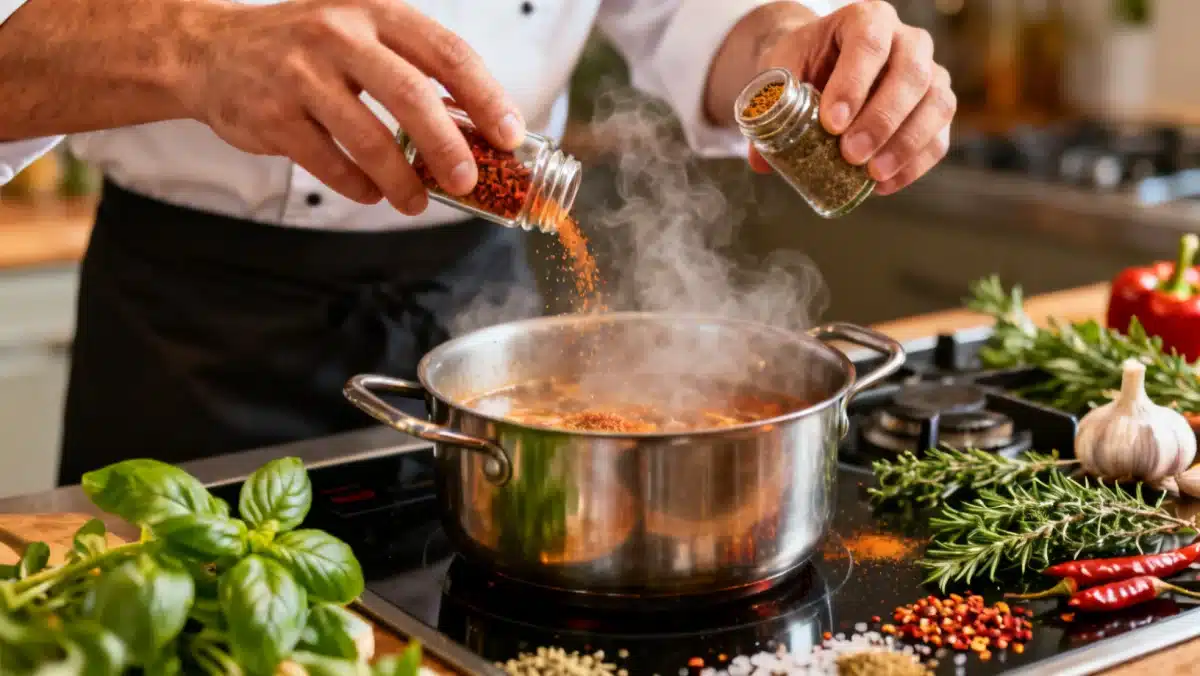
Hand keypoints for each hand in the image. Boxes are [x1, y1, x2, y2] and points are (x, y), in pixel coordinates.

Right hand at [181, 0, 525, 213]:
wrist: (212, 50)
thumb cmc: (308, 50)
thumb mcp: (362, 36)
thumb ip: (414, 71)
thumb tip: (478, 131)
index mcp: (378, 12)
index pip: (447, 53)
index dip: (486, 97)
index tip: (510, 135)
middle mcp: (340, 35)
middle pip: (411, 96)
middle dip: (447, 146)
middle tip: (468, 180)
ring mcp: (302, 74)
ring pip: (368, 138)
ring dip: (402, 180)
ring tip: (416, 203)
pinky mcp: (273, 114)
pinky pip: (328, 162)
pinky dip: (356, 185)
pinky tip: (370, 193)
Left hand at [753, 1, 954, 194]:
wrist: (824, 65)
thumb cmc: (805, 64)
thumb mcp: (782, 72)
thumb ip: (772, 110)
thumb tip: (761, 162)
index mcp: (868, 19)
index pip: (869, 43)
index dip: (853, 83)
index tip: (831, 123)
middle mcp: (908, 40)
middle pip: (911, 73)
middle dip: (881, 119)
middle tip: (851, 155)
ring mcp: (931, 72)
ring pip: (937, 103)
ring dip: (905, 144)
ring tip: (872, 174)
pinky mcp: (937, 107)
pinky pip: (939, 136)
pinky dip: (915, 164)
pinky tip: (884, 184)